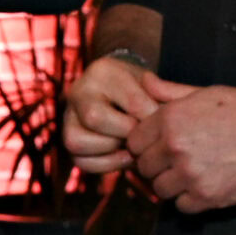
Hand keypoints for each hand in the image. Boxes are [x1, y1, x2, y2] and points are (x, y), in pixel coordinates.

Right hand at [64, 51, 161, 175]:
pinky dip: (105, 164)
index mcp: (104, 70)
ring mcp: (69, 115)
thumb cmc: (143, 89)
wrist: (122, 92)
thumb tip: (161, 114)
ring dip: (110, 150)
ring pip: (77, 141)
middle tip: (143, 137)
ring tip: (132, 147)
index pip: (132, 102)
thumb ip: (166, 95)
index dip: (152, 120)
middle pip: (94, 118)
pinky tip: (125, 157)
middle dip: (126, 133)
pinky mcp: (69, 138)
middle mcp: (79, 90)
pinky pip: (79, 160)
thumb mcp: (155, 85)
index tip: (164, 125)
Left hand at [131, 79, 235, 213]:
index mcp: (171, 119)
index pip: (133, 142)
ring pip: (160, 189)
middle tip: (176, 160)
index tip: (158, 145)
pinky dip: (189, 199)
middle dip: (156, 164)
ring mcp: (190, 175)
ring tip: (191, 172)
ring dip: (171, 183)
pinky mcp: (207, 197)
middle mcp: (175, 148)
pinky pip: (181, 206)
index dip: (144, 144)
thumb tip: (144, 81)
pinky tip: (203, 184)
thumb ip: (169, 92)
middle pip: (144, 167)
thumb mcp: (205, 93)